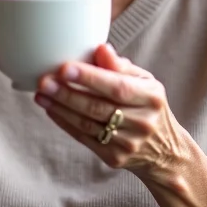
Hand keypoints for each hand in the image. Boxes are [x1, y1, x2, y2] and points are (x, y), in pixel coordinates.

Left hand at [34, 44, 190, 180]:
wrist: (164, 150)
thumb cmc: (148, 106)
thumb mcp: (144, 81)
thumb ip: (120, 66)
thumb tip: (100, 48)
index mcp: (151, 97)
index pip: (117, 87)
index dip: (90, 77)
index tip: (65, 67)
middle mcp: (142, 121)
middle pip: (98, 107)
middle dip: (67, 93)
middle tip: (45, 81)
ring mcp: (128, 143)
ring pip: (88, 124)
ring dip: (61, 108)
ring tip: (42, 95)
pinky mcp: (115, 158)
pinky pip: (84, 138)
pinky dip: (65, 123)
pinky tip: (51, 109)